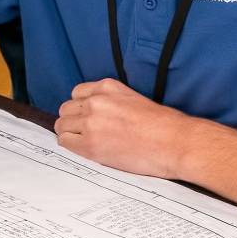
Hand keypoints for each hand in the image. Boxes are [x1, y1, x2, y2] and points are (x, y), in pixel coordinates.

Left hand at [55, 79, 197, 177]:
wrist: (174, 143)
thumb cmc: (163, 125)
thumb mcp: (134, 99)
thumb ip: (111, 101)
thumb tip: (97, 114)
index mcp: (107, 87)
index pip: (77, 93)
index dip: (81, 107)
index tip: (87, 117)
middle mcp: (96, 101)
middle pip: (66, 109)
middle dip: (73, 121)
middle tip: (85, 133)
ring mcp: (91, 123)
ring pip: (62, 126)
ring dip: (70, 134)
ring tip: (85, 142)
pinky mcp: (90, 145)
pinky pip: (65, 142)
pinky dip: (71, 146)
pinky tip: (86, 150)